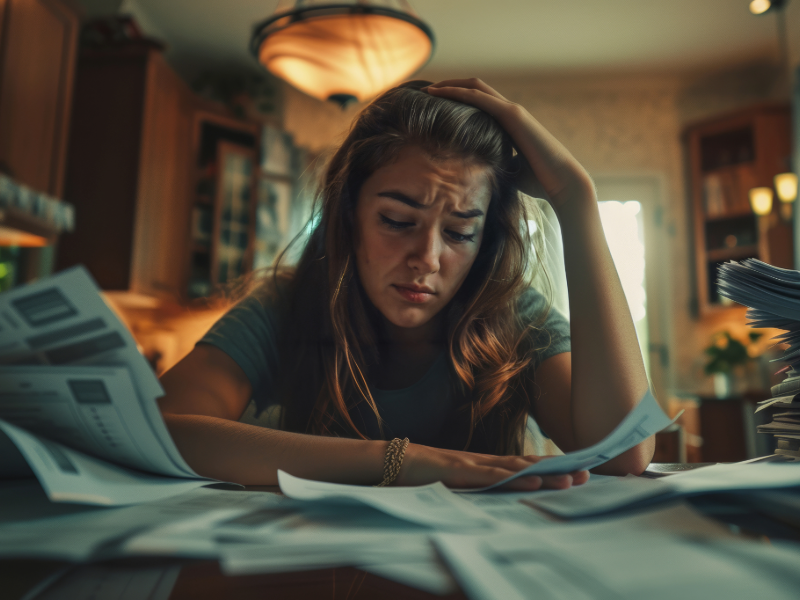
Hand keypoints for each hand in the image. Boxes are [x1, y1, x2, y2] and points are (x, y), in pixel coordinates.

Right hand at [395, 443, 588, 490]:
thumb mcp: (457, 481)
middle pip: (526, 465)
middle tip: (586, 475)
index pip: (523, 466)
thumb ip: (478, 485)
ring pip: (513, 469)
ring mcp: (471, 464)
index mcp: (485, 464)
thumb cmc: (424, 472)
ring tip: (568, 481)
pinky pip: (490, 476)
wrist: (393, 460)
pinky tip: (530, 482)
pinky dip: (512, 479)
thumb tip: (500, 493)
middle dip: (556, 470)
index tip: (577, 471)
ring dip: (543, 475)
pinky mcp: (458, 471)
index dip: (550, 468)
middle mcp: (483, 461)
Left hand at [424, 78, 595, 211]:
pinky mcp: (513, 115)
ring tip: (428, 89)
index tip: (434, 104)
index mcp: (508, 124)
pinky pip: (480, 98)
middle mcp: (510, 112)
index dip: (457, 99)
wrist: (562, 183)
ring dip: (450, 86)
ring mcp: (512, 111)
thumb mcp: (508, 171)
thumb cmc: (539, 182)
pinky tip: (440, 93)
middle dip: (450, 86)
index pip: (478, 103)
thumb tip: (474, 175)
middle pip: (475, 89)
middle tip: (426, 91)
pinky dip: (459, 92)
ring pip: (475, 87)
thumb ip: (494, 165)